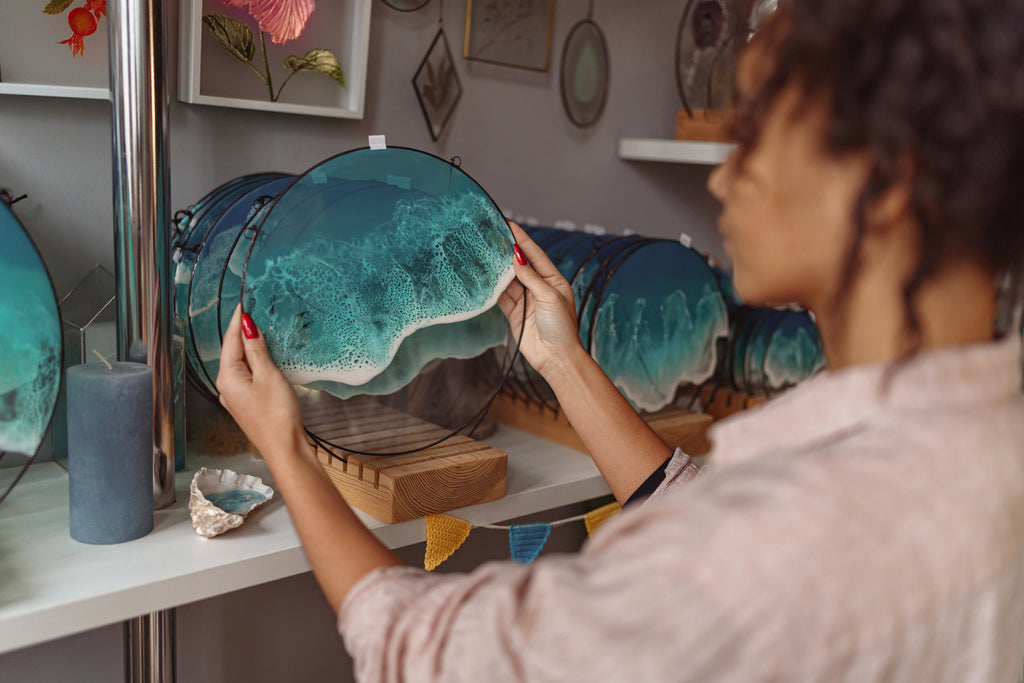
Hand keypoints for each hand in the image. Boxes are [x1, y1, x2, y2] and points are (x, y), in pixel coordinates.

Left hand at [216, 305, 307, 460]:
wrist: (285, 448)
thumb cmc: (277, 415)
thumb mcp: (269, 376)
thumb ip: (257, 351)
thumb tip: (250, 329)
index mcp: (228, 377)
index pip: (231, 341)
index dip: (239, 321)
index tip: (245, 303)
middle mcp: (227, 387)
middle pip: (233, 352)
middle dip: (243, 332)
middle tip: (255, 312)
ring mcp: (236, 397)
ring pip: (241, 365)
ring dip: (250, 348)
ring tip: (261, 330)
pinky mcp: (248, 404)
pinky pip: (248, 376)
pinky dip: (255, 363)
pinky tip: (265, 358)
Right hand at [498, 222, 584, 376]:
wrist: (556, 358)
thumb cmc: (561, 328)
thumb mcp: (549, 298)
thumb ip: (531, 278)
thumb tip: (517, 259)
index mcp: (553, 280)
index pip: (535, 255)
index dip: (522, 240)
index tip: (510, 225)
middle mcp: (539, 288)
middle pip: (520, 265)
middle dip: (507, 252)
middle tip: (492, 236)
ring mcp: (526, 300)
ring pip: (508, 280)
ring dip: (498, 269)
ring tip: (484, 253)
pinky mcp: (514, 313)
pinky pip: (501, 297)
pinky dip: (493, 288)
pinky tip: (485, 277)